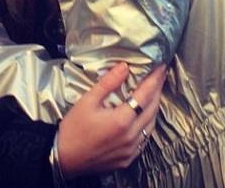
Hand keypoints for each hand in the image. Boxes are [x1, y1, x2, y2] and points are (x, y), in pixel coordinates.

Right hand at [57, 62, 166, 176]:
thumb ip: (108, 83)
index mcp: (122, 121)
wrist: (63, 159)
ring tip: (155, 92)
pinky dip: (148, 124)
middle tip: (160, 75)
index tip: (161, 67)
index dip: (155, 79)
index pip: (145, 95)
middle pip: (152, 109)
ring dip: (155, 107)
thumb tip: (125, 66)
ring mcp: (130, 150)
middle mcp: (130, 137)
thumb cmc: (73, 129)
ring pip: (151, 125)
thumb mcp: (87, 101)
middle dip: (158, 90)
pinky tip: (145, 116)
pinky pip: (145, 139)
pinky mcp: (127, 159)